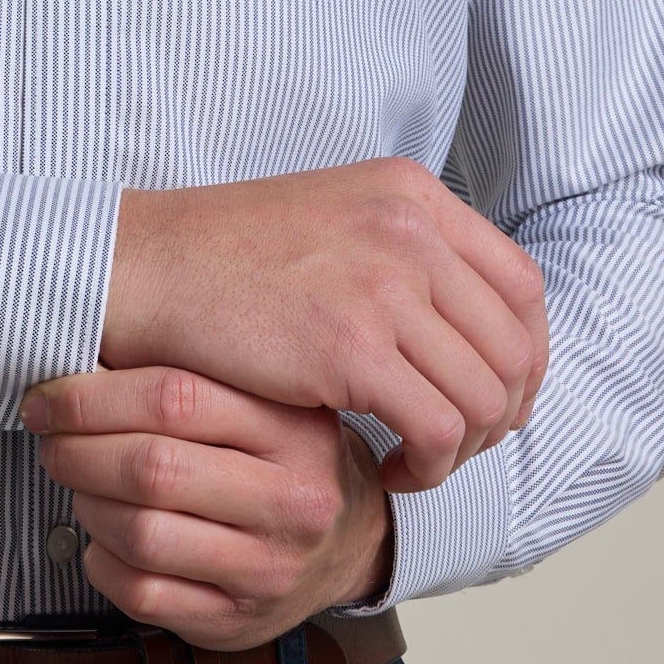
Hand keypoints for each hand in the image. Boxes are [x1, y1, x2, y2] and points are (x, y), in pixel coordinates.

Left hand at [20, 364, 392, 645]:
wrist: (352, 543)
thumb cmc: (286, 460)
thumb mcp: (269, 403)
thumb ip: (193, 379)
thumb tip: (84, 353)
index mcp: (295, 431)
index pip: (175, 398)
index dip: (92, 396)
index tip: (49, 396)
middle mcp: (291, 502)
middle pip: (152, 469)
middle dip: (78, 451)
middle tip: (52, 440)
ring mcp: (267, 570)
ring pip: (140, 534)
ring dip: (88, 504)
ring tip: (82, 485)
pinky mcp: (237, 622)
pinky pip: (140, 593)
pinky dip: (102, 560)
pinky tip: (106, 537)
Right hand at [100, 158, 546, 491]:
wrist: (141, 268)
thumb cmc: (223, 258)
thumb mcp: (334, 220)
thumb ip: (403, 253)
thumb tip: (468, 324)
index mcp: (411, 195)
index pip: (522, 286)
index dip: (521, 356)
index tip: (489, 396)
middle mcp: (411, 230)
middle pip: (514, 347)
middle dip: (498, 414)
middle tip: (452, 445)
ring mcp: (385, 285)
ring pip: (485, 396)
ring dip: (461, 448)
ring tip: (414, 461)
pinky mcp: (352, 348)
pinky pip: (437, 428)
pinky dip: (425, 465)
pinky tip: (385, 468)